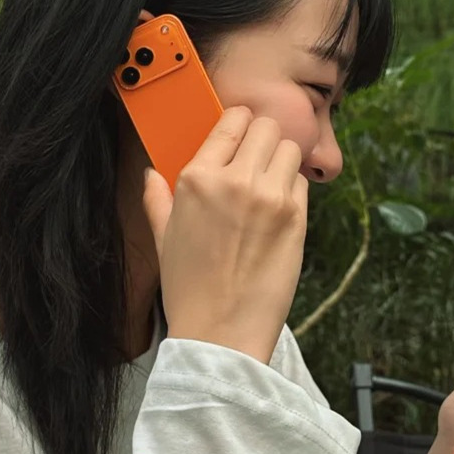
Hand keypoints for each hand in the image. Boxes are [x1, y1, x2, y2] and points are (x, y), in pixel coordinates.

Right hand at [142, 106, 308, 363]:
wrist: (221, 333)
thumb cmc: (188, 288)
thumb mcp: (162, 238)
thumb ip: (157, 199)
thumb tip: (151, 175)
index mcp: (198, 178)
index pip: (232, 120)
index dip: (238, 124)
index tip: (239, 135)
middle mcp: (236, 180)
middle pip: (267, 127)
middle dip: (263, 139)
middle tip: (256, 160)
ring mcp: (271, 198)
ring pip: (290, 150)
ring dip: (281, 162)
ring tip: (269, 186)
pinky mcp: (297, 218)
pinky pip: (302, 183)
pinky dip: (293, 189)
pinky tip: (278, 212)